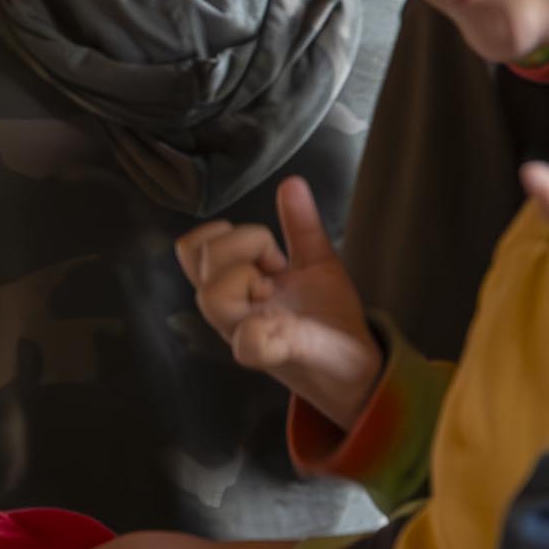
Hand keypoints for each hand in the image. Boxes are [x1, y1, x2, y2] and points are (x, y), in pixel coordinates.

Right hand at [178, 176, 381, 431]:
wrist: (356, 365)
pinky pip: (250, 343)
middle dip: (242, 244)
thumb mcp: (316, 263)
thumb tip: (292, 182)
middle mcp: (232, 312)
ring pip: (212, 297)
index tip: (266, 248)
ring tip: (276, 289)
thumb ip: (302, 226)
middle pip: (199, 262)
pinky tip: (287, 326)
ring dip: (246, 278)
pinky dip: (262, 330)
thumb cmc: (326, 316)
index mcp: (236, 287)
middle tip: (278, 266)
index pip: (191, 249)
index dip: (221, 234)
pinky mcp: (278, 357)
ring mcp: (249, 335)